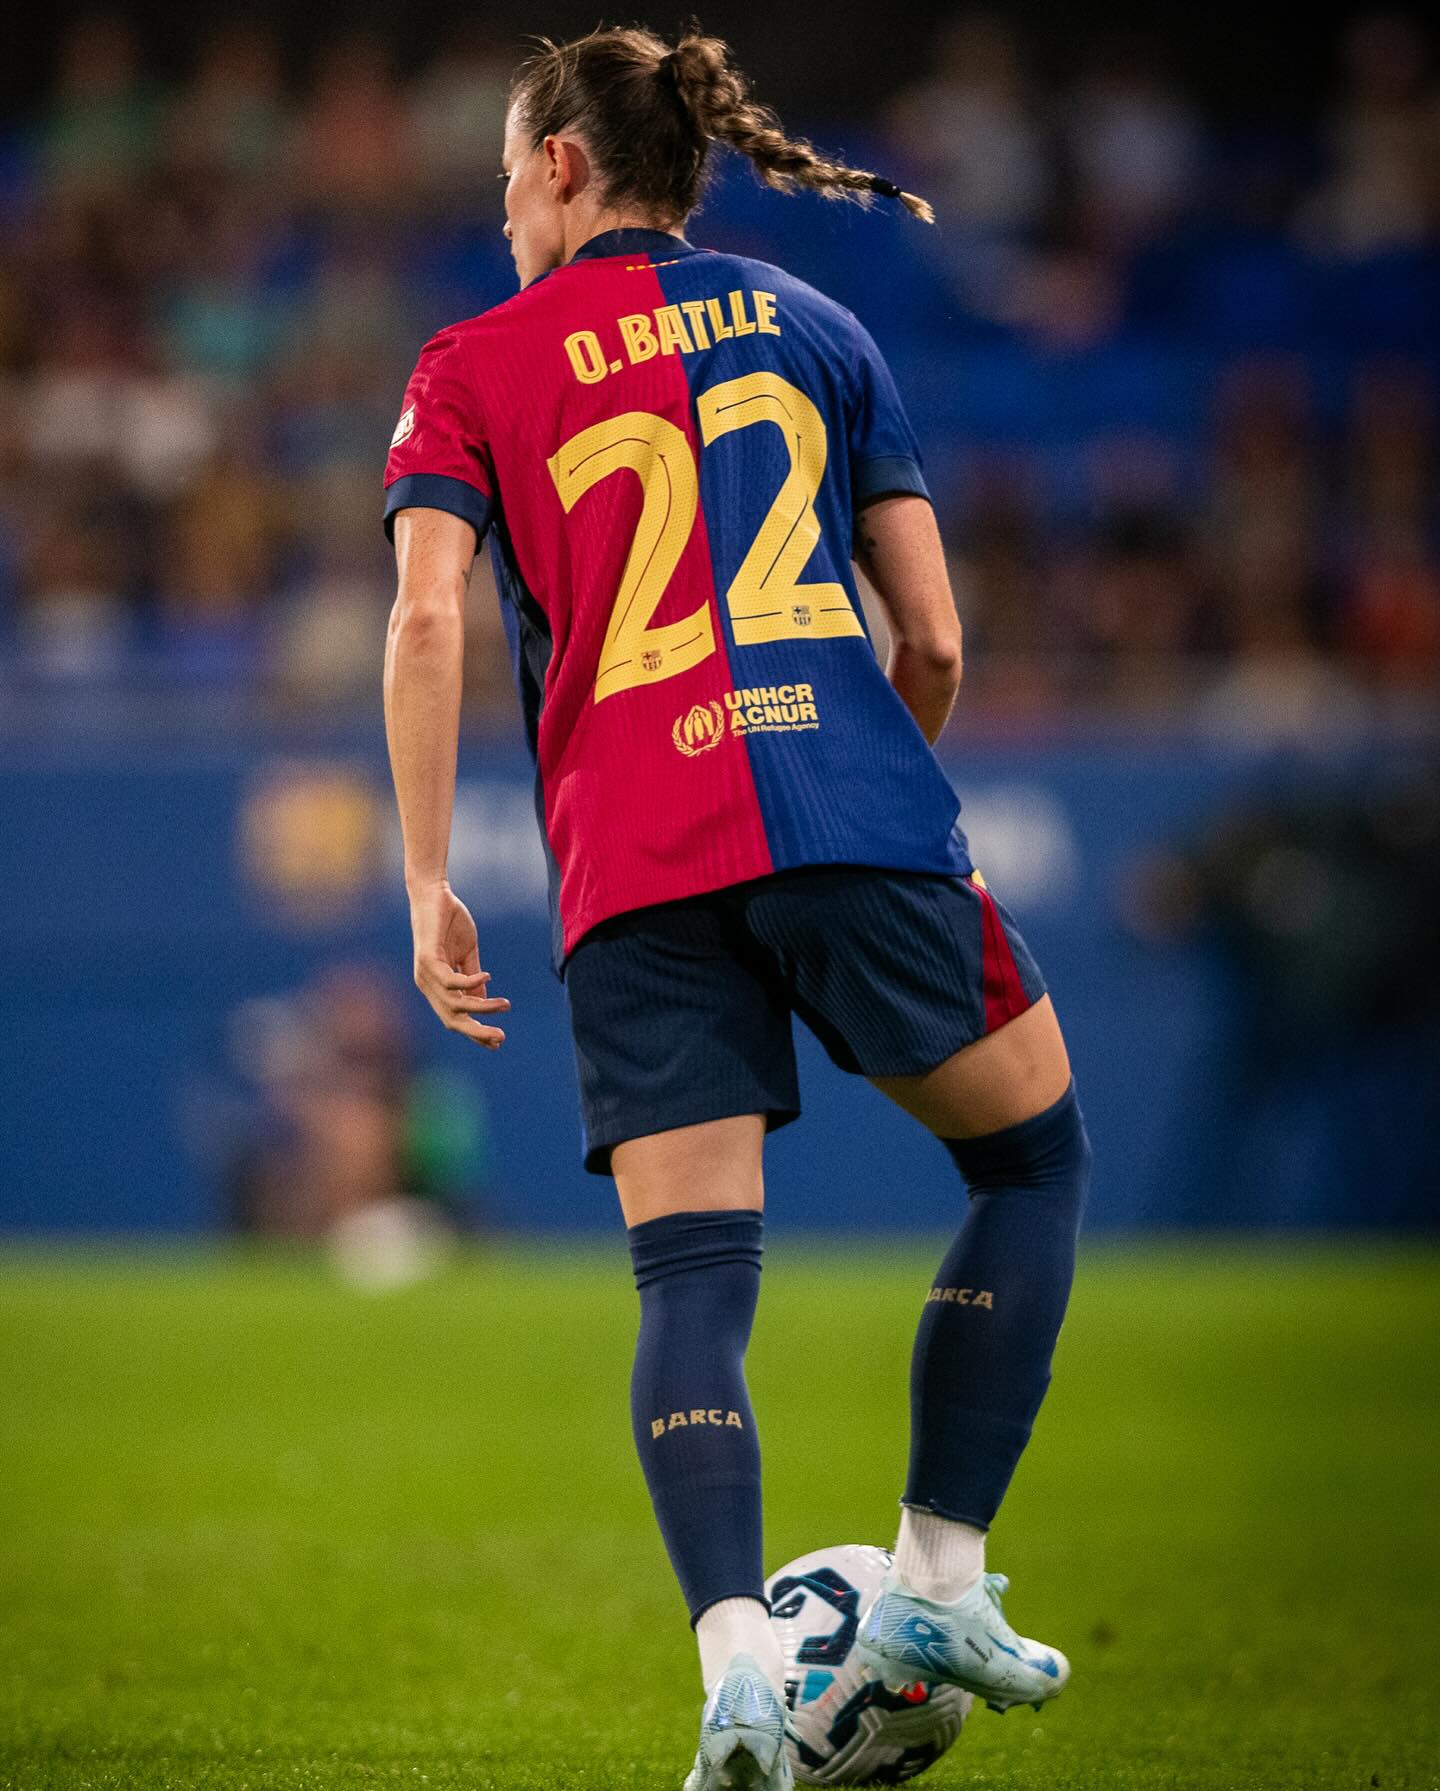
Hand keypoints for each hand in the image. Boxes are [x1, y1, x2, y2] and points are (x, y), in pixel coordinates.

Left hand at [408, 881, 509, 1047]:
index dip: (474, 1031)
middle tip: (500, 1038)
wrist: (434, 893)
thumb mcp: (466, 954)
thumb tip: (483, 1001)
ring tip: (505, 1005)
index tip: (497, 1042)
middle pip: (451, 1020)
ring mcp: (425, 974)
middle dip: (476, 1032)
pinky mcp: (426, 959)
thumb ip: (473, 978)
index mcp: (436, 986)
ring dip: (482, 1007)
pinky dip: (470, 983)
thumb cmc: (449, 922)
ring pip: (453, 1005)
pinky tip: (488, 976)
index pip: (454, 1017)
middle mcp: (427, 985)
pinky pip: (450, 982)